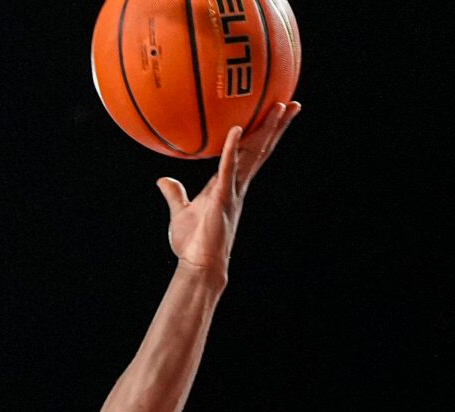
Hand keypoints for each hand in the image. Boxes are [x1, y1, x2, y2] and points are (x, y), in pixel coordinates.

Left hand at [159, 100, 298, 278]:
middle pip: (260, 149)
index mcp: (228, 184)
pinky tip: (236, 130)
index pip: (249, 153)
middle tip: (291, 102)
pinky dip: (231, 150)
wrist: (198, 266)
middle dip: (276, 126)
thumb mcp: (182, 212)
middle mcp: (237, 184)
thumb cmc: (192, 244)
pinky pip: (227, 169)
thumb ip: (175, 194)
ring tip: (281, 106)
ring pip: (253, 154)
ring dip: (266, 129)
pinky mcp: (223, 199)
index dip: (261, 134)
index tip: (273, 115)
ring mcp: (233, 191)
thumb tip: (163, 180)